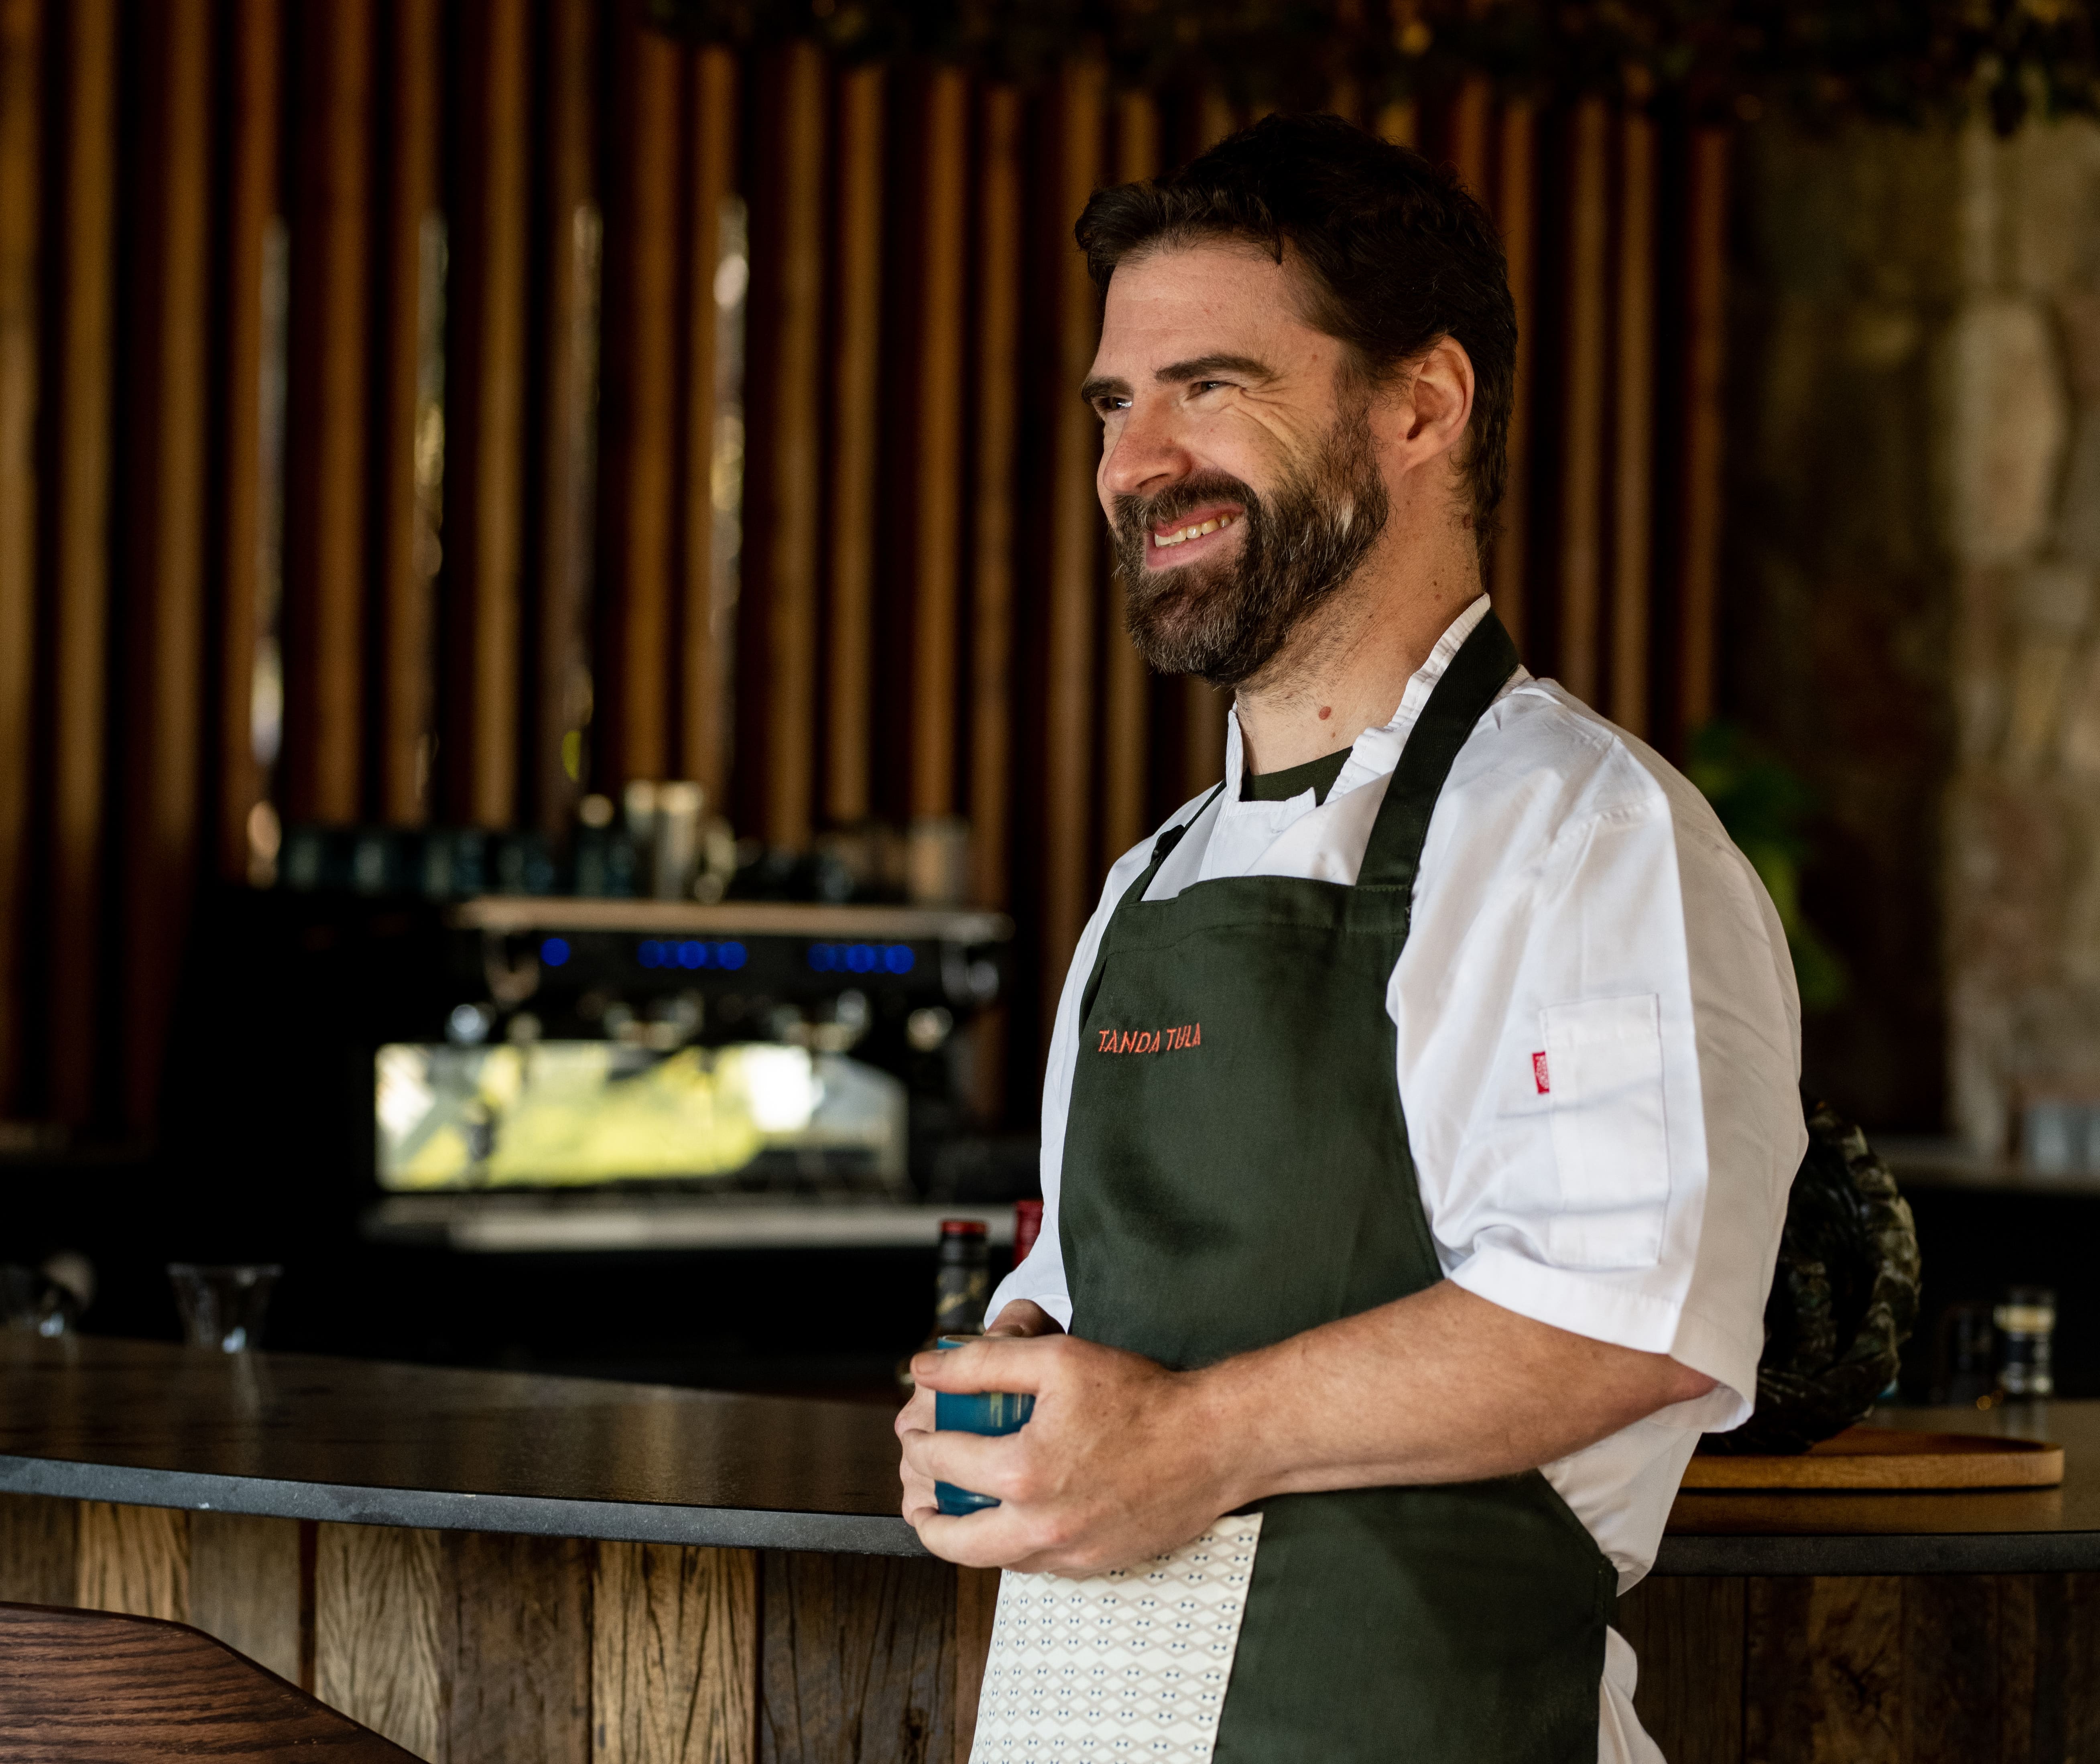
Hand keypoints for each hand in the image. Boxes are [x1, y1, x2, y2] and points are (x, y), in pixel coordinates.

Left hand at [897, 1331, 1239, 1574]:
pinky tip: (1014, 1515)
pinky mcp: (1094, 1565)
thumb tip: (926, 1368)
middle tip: (917, 1493)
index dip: (918, 1442)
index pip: (942, 1462)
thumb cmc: (1142, 1398)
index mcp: (1024, 1474)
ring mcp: (1068, 1553)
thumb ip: (983, 1362)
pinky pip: (1035, 1564)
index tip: (915, 1431)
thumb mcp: (1056, 1359)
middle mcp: (1041, 1526)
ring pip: (991, 1559)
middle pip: (950, 1541)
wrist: (1213, 1444)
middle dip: (922, 1514)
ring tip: (956, 1505)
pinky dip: (1013, 1543)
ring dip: (965, 1535)